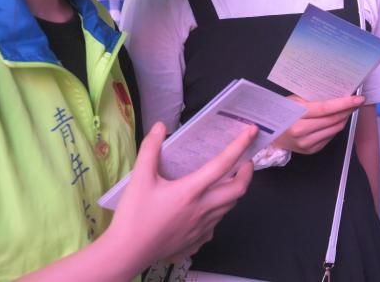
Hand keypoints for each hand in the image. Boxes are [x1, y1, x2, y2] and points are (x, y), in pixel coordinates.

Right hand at [106, 122, 255, 266]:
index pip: (223, 164)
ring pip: (230, 206)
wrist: (127, 253)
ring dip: (235, 190)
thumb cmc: (133, 216)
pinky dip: (221, 209)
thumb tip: (160, 127)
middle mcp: (202, 209)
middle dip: (247, 172)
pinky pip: (218, 222)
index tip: (252, 131)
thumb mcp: (139, 178)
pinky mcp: (198, 239)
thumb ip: (150, 149)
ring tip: (230, 178)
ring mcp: (202, 227)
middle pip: (238, 190)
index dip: (240, 145)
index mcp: (190, 191)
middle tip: (245, 160)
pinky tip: (210, 205)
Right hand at [274, 95, 364, 154]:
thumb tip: (336, 92)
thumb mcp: (294, 100)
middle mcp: (302, 131)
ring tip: (346, 110)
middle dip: (347, 110)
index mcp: (297, 115)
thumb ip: (312, 98)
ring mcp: (307, 143)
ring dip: (343, 118)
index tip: (358, 99)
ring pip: (334, 129)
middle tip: (356, 101)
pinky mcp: (311, 150)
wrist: (270, 135)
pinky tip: (334, 120)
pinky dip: (334, 127)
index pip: (326, 108)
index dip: (344, 104)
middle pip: (333, 120)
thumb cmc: (283, 113)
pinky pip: (330, 137)